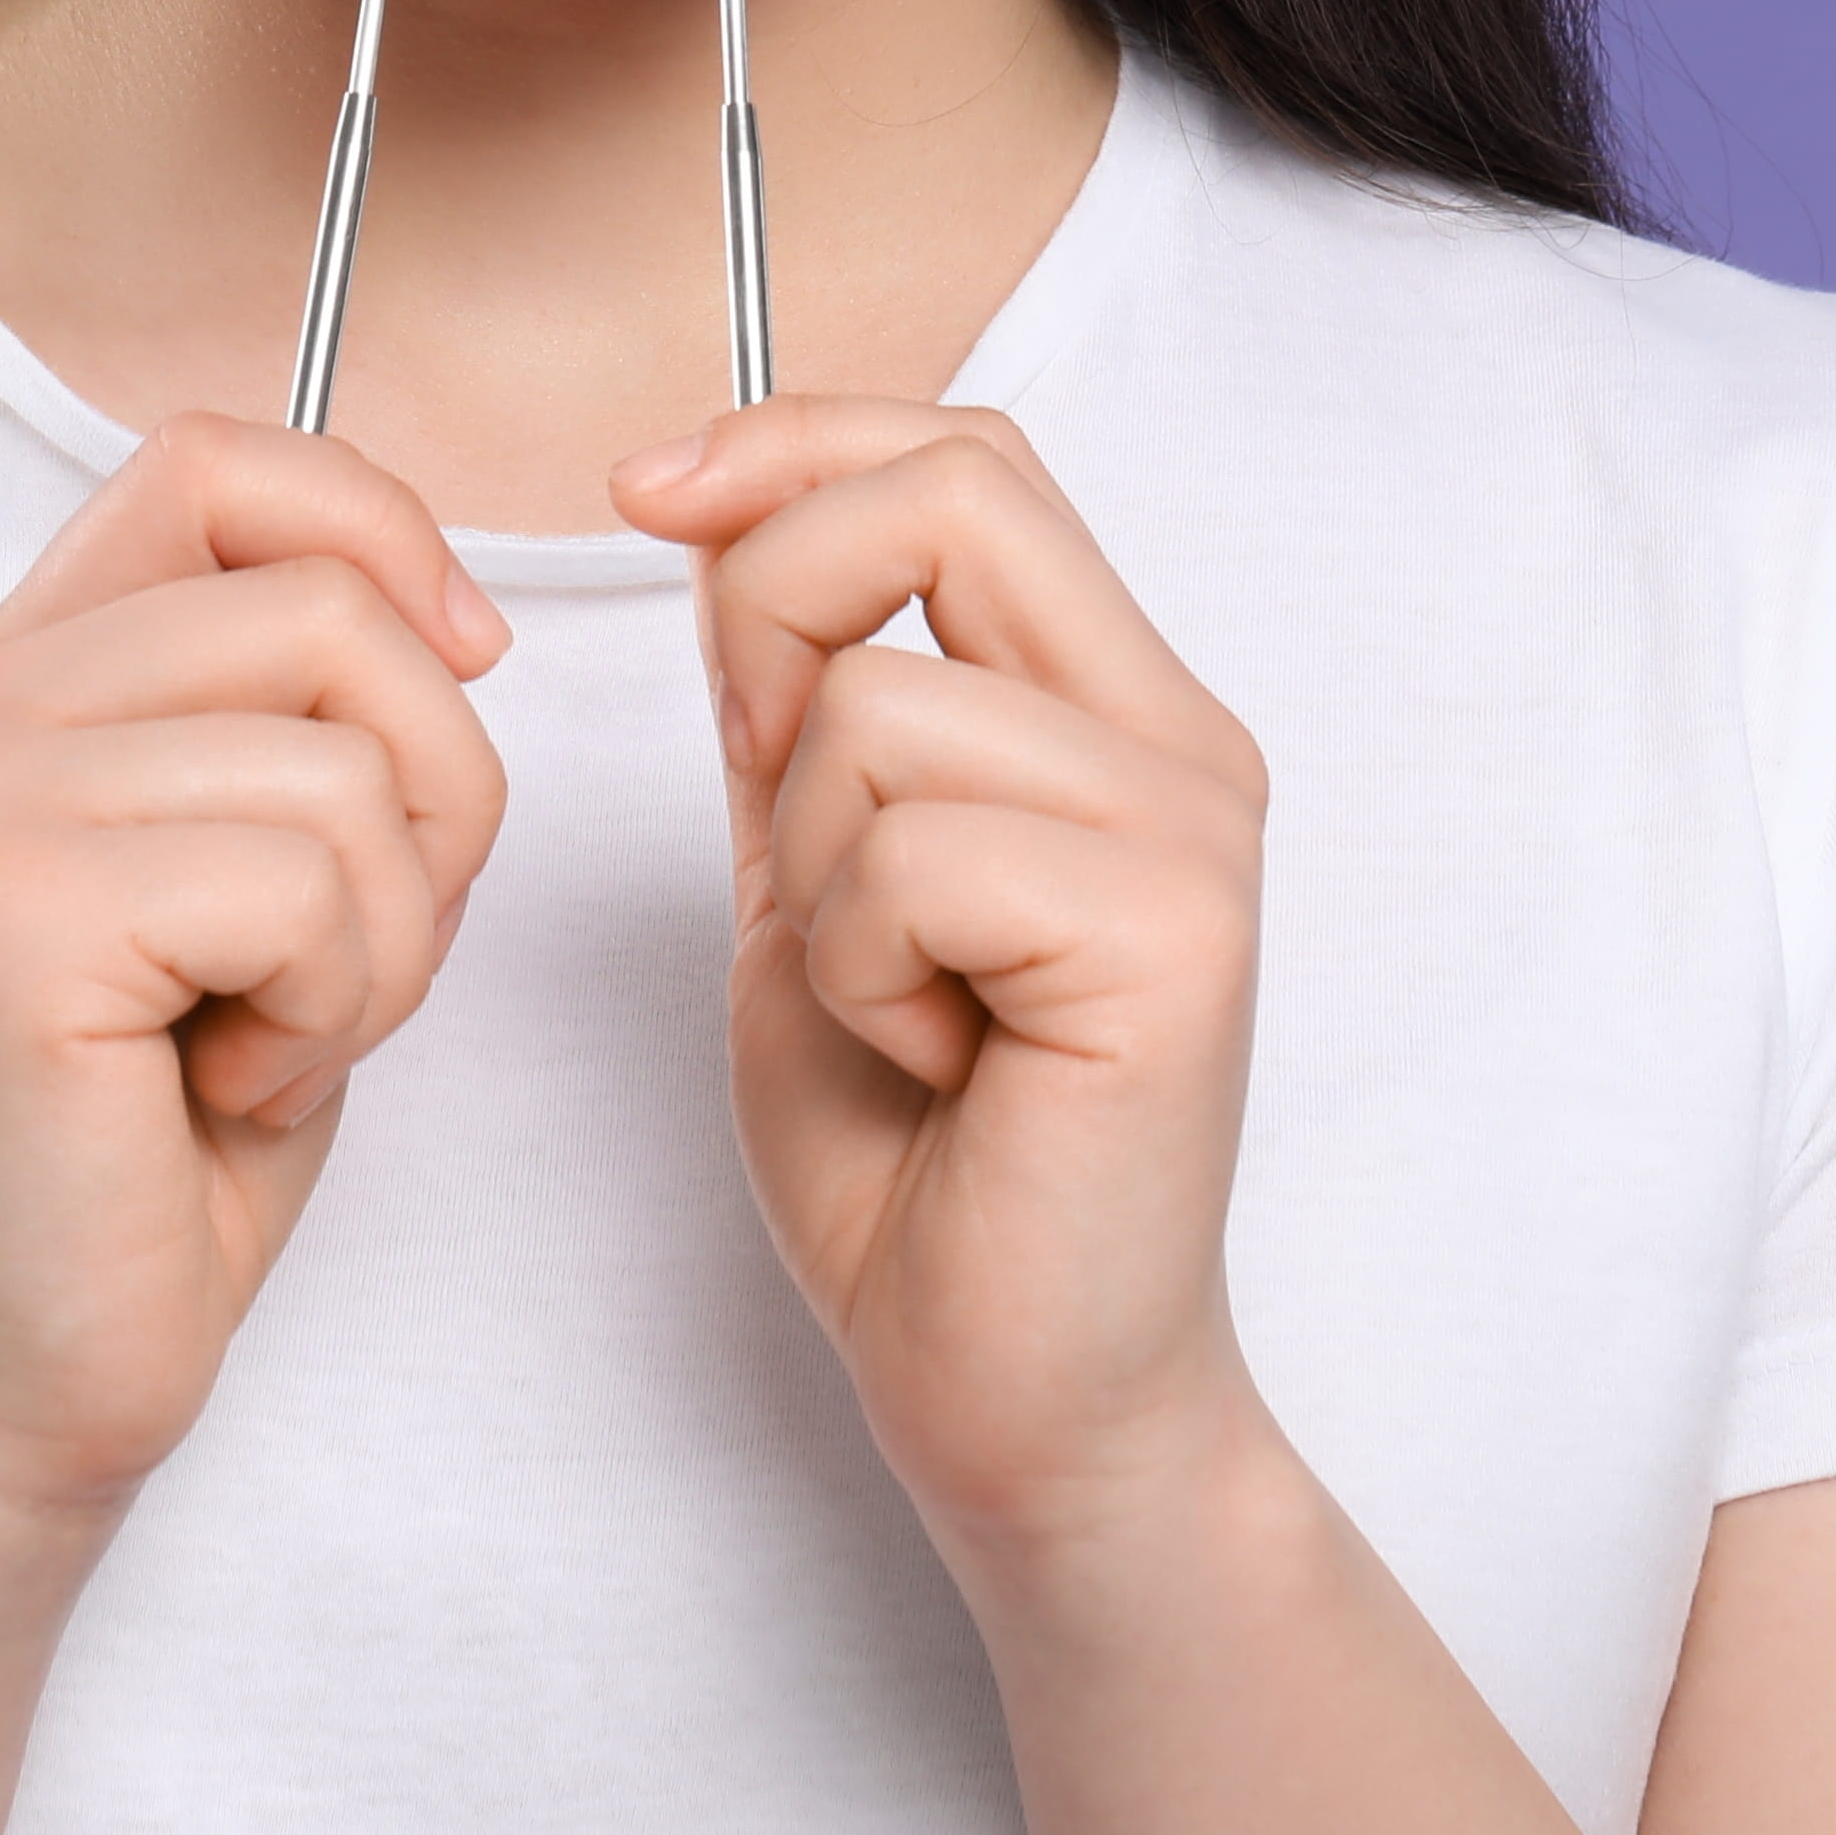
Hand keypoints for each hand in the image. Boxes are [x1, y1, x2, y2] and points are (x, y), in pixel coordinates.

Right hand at [0, 419, 511, 1521]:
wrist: (12, 1382)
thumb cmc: (154, 1144)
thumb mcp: (242, 873)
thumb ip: (297, 713)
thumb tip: (449, 609)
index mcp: (10, 675)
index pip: (218, 461)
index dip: (378, 537)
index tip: (450, 672)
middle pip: (331, 609)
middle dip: (431, 794)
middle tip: (345, 955)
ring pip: (349, 760)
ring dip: (387, 933)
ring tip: (275, 1032)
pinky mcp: (15, 916)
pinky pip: (313, 882)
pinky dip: (338, 1004)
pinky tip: (231, 1086)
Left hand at [617, 398, 1273, 1552]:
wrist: (1019, 1395)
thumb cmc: (918, 1163)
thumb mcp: (814, 875)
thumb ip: (795, 704)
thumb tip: (727, 512)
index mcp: (1111, 708)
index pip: (969, 455)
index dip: (796, 439)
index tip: (646, 492)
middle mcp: (1179, 743)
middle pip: (950, 493)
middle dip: (778, 602)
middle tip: (770, 798)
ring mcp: (1190, 834)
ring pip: (878, 702)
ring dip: (815, 870)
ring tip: (896, 1002)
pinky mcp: (1171, 936)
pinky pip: (908, 848)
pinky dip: (857, 964)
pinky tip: (934, 1059)